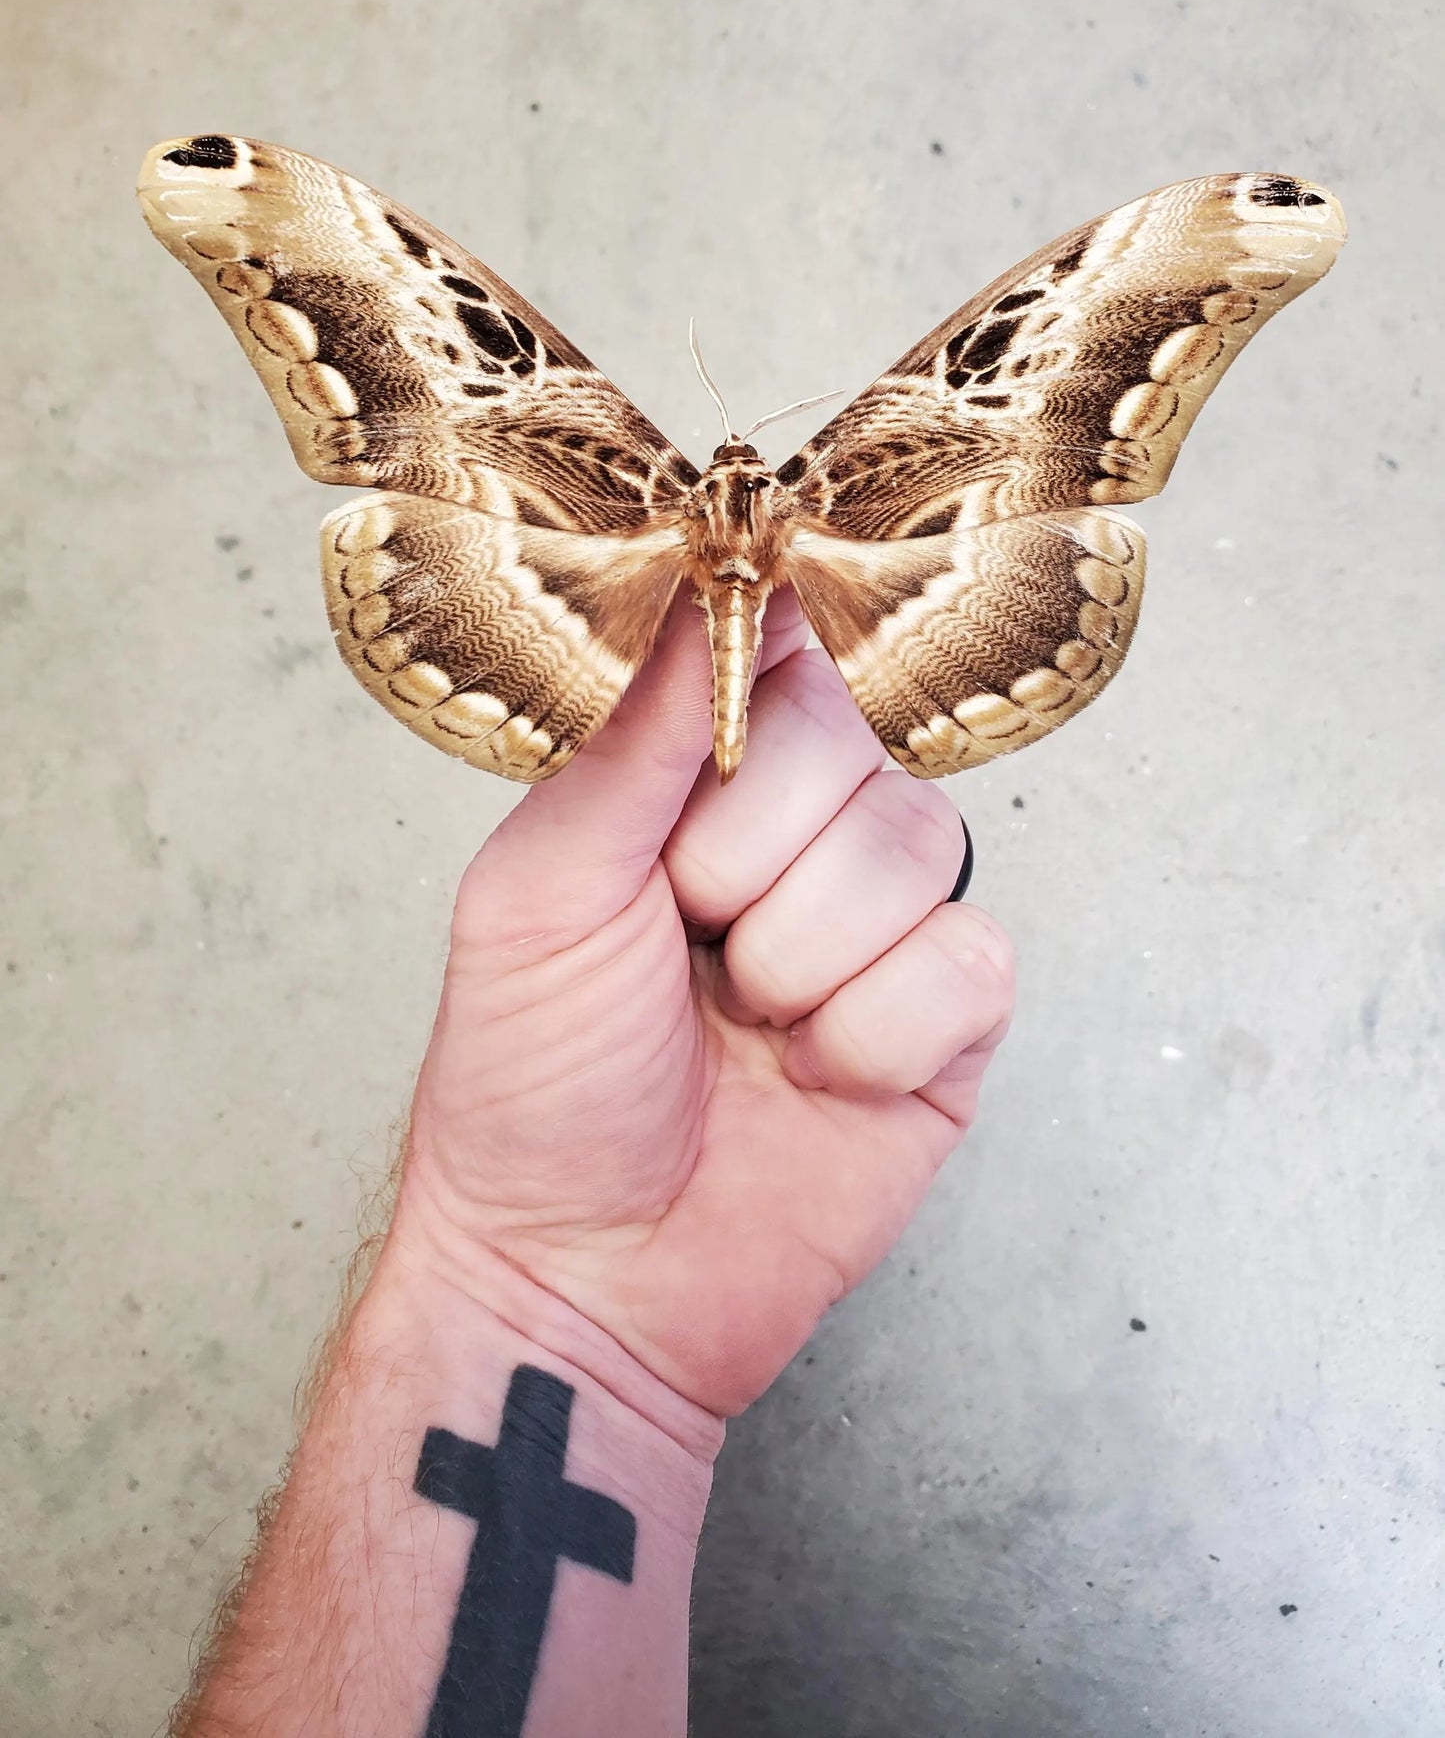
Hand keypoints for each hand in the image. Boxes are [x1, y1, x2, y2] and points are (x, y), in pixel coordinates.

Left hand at [391, 592, 1013, 1416]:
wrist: (580, 1274)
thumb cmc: (533, 1085)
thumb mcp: (540, 889)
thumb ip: (632, 737)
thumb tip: (701, 580)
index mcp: (696, 785)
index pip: (776, 656)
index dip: (750, 689)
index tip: (708, 737)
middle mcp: (802, 837)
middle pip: (848, 749)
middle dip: (743, 863)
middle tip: (683, 943)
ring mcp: (884, 925)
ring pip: (914, 849)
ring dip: (799, 961)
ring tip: (741, 1026)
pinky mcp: (949, 1023)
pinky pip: (965, 963)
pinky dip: (872, 1037)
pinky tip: (814, 1081)